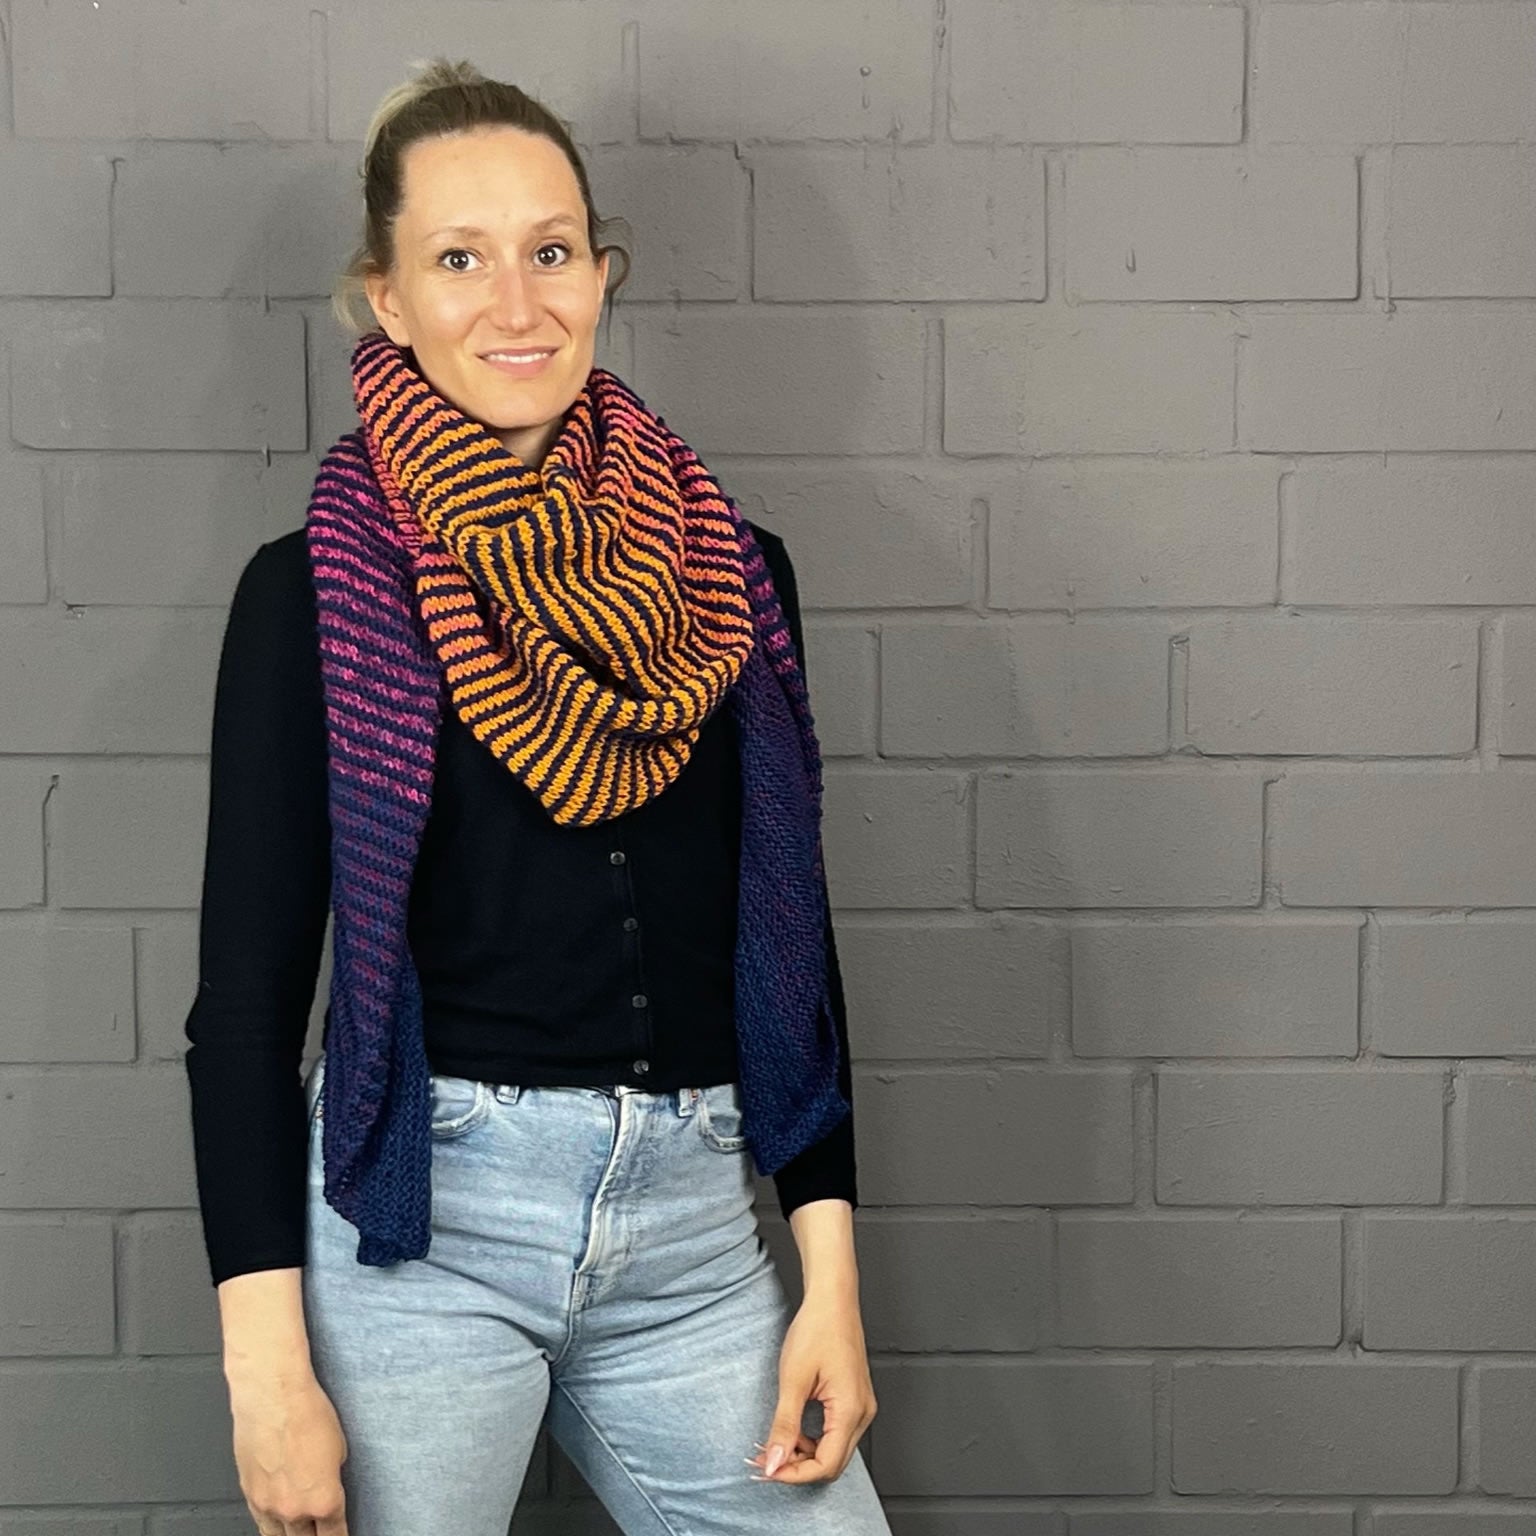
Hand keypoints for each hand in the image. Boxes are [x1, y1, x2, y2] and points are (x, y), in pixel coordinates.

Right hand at [228, 1370, 348, 1533]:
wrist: (272, 1396)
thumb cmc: (306, 1412)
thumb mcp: (340, 1447)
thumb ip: (333, 1476)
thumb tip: (328, 1482)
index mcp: (324, 1499)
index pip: (335, 1535)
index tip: (341, 1535)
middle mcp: (295, 1509)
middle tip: (321, 1530)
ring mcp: (268, 1505)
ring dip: (292, 1534)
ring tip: (300, 1530)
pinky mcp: (249, 1494)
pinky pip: (261, 1522)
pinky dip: (271, 1524)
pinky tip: (277, 1522)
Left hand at [748, 1289, 876, 1485]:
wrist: (832, 1299)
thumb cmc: (817, 1328)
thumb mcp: (793, 1379)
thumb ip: (784, 1425)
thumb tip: (775, 1462)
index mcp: (851, 1410)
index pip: (825, 1465)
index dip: (795, 1474)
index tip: (768, 1470)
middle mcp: (862, 1413)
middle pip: (832, 1463)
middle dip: (798, 1468)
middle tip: (767, 1461)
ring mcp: (861, 1407)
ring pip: (835, 1450)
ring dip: (805, 1455)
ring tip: (776, 1445)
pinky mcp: (854, 1399)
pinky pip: (836, 1433)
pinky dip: (814, 1440)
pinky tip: (793, 1432)